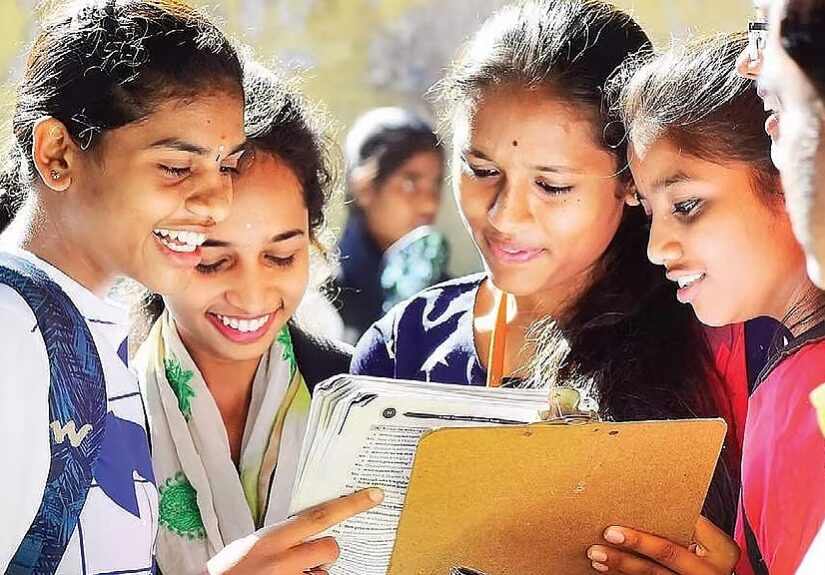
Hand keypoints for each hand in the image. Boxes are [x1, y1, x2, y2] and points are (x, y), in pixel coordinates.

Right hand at [207, 487, 383, 574]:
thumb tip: (304, 536)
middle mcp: (282, 561)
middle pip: (330, 547)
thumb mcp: (250, 546)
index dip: (351, 505)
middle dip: (328, 551)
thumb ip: (278, 539)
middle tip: (311, 559)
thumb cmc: (225, 573)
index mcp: (271, 540)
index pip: (319, 516)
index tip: (375, 495)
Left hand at [586, 516, 738, 573]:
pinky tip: (603, 568)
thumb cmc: (705, 555)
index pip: (691, 525)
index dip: (664, 515)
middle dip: (637, 542)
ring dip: (620, 563)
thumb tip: (646, 493)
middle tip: (610, 532)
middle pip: (668, 552)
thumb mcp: (709, 540)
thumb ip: (690, 524)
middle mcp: (711, 572)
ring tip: (597, 552)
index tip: (635, 504)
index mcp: (723, 550)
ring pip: (651, 573)